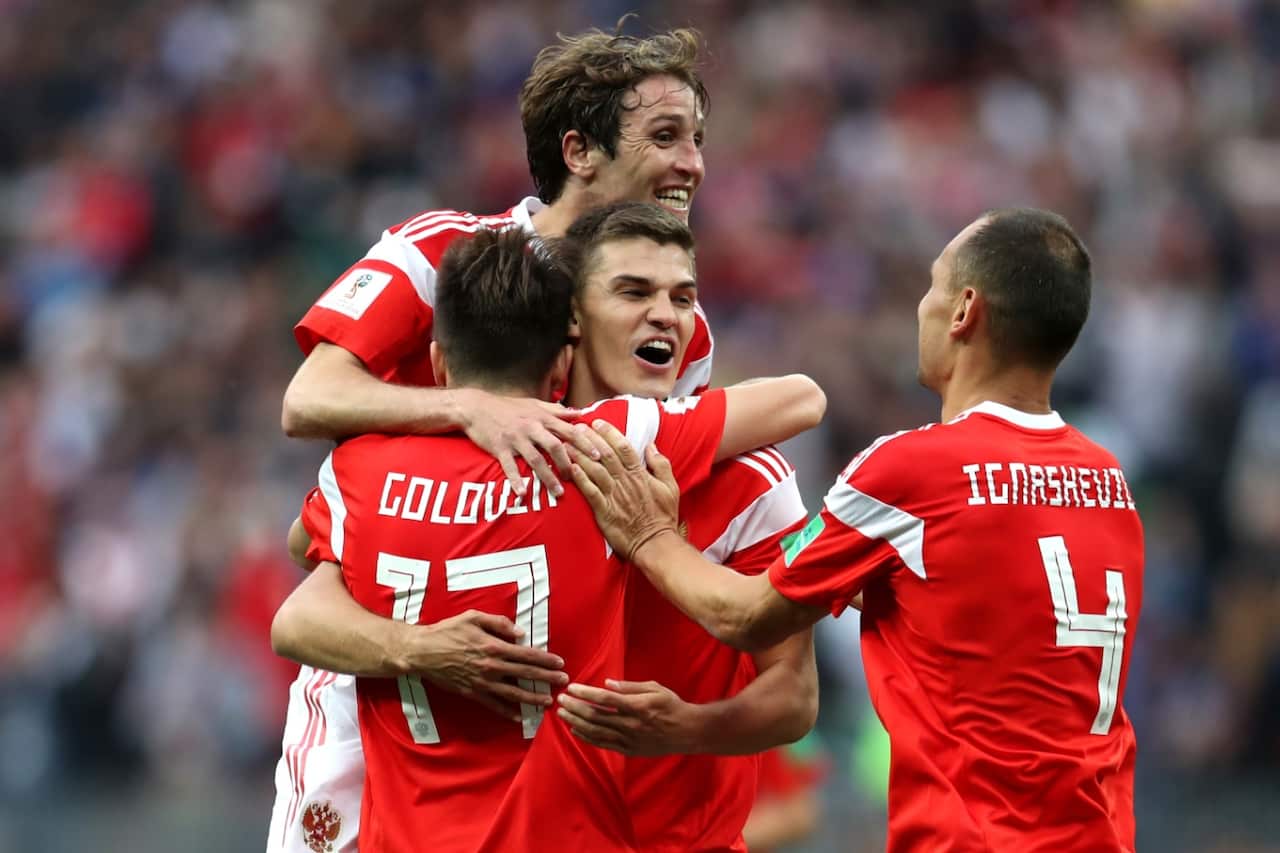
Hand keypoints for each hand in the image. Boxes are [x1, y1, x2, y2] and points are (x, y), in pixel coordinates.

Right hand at [408, 609, 568, 721]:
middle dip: (547, 678)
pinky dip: (507, 711)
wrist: (423, 651)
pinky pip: (493, 704)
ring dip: (532, 698)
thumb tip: (520, 633)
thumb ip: (499, 623)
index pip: (527, 654)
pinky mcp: (472, 693)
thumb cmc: (448, 630)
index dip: (545, 660)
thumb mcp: (474, 617)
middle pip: (525, 674)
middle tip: (563, 682)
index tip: (560, 663)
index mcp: (494, 646)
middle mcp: (492, 666)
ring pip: (513, 693)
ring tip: (547, 701)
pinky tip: (519, 715)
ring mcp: (482, 682)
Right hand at [456, 389, 595, 497]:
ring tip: (559, 493)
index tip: (598, 456)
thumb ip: (557, 410)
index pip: (568, 430)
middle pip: (555, 446)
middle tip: (579, 479)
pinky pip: (509, 466)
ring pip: (535, 459)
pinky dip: (515, 480)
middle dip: (569, 463)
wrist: (476, 407)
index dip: (584, 443)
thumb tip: (579, 413)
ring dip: (548, 477)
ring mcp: (515, 439)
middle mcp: (531, 428)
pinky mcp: (499, 448)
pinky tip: (522, 493)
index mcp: (542, 417)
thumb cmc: (508, 407)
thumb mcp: (534, 404)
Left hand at [555, 680, 701, 755]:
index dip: (585, 693)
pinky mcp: (628, 750)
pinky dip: (587, 737)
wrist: (687, 732)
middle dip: (575, 707)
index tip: (572, 688)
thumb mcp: (655, 688)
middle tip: (560, 700)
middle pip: (595, 716)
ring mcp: (629, 739)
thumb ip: (630, 687)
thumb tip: (607, 684)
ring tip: (562, 714)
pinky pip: (603, 744)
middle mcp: (631, 724)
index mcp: (637, 706)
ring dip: (576, 722)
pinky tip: (576, 730)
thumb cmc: (671, 706)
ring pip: (596, 731)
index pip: (605, 700)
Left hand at [568, 420, 680, 562]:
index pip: (623, 447)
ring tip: (566, 443)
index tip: (598, 422)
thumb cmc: (663, 516)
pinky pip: (590, 492)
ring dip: (579, 455)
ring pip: (594, 470)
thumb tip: (651, 446)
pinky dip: (580, 479)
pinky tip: (570, 468)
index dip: (609, 433)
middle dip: (590, 439)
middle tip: (576, 427)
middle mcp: (625, 482)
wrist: (655, 543)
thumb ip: (661, 465)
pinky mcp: (604, 511)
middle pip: (605, 454)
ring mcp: (614, 496)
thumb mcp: (670, 487)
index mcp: (640, 474)